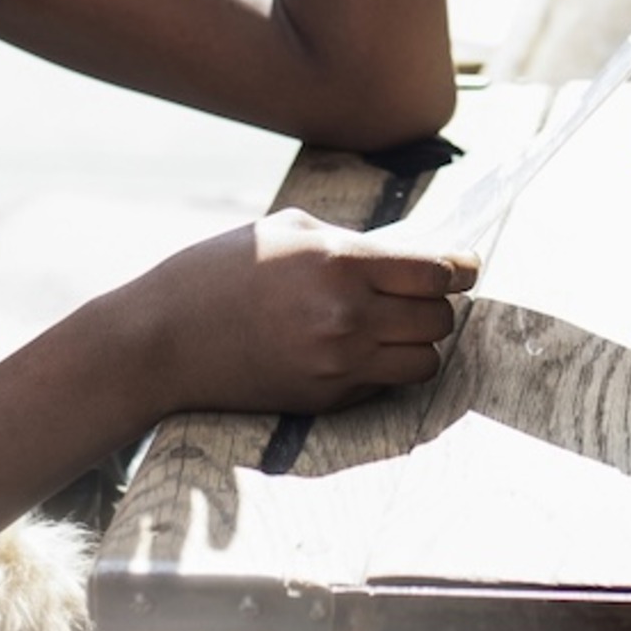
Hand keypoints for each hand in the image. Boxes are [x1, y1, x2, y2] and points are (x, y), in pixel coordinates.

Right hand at [141, 209, 477, 416]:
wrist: (164, 338)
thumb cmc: (217, 272)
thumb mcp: (283, 232)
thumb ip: (347, 241)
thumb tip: (403, 252)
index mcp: (337, 262)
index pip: (435, 270)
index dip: (460, 266)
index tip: (466, 264)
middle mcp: (347, 316)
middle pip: (439, 317)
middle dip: (437, 302)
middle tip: (422, 290)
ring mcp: (339, 364)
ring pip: (425, 359)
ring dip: (418, 340)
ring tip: (394, 322)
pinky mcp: (328, 398)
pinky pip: (386, 384)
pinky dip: (384, 366)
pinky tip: (356, 347)